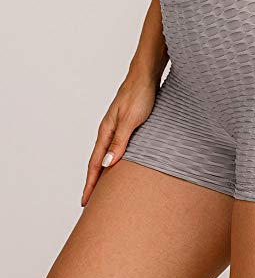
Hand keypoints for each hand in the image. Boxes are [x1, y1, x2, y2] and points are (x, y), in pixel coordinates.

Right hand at [81, 76, 157, 205]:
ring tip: (104, 189)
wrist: (146, 75)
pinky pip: (116, 147)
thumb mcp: (131, 120)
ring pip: (107, 155)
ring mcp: (116, 127)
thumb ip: (120, 141)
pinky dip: (114, 160)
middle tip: (90, 202)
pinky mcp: (126, 124)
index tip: (86, 201)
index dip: (91, 184)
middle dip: (93, 182)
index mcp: (106, 131)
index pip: (96, 163)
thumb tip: (108, 164)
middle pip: (98, 162)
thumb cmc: (140, 95)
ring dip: (104, 172)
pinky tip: (120, 164)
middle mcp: (108, 130)